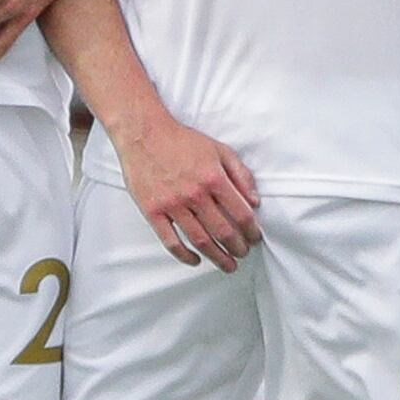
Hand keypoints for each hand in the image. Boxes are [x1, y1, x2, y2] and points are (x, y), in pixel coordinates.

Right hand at [117, 115, 262, 270]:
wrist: (144, 134)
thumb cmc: (182, 141)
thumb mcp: (219, 150)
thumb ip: (241, 174)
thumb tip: (255, 201)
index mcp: (213, 178)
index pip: (241, 214)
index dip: (252, 231)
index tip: (255, 238)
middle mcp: (195, 194)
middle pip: (223, 231)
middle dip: (238, 248)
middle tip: (243, 254)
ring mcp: (172, 205)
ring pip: (200, 241)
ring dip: (218, 257)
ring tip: (228, 265)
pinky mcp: (153, 212)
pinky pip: (171, 242)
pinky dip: (185, 256)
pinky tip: (195, 260)